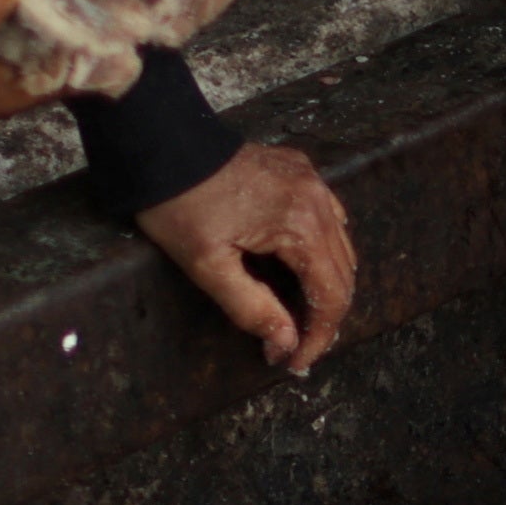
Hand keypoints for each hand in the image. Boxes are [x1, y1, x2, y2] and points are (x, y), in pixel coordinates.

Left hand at [132, 141, 356, 373]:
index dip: (319, 337)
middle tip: (295, 345)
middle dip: (324, 316)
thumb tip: (284, 344)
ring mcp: (313, 181)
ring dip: (326, 284)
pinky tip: (299, 264)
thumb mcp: (208, 266)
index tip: (296, 360)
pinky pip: (328, 217)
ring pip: (341, 247)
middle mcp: (318, 200)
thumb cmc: (178, 204)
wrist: (161, 144)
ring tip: (298, 312)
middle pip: (344, 274)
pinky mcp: (301, 170)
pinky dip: (322, 248)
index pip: (331, 295)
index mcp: (301, 226)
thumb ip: (252, 308)